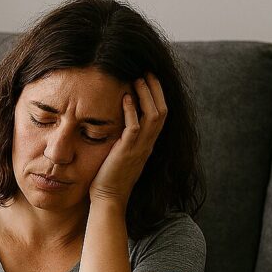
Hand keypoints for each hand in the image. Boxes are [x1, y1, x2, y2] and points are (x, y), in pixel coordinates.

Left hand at [89, 73, 167, 209]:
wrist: (109, 199)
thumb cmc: (110, 177)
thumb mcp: (122, 153)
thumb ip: (126, 138)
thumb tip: (120, 121)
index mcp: (148, 144)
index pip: (161, 115)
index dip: (158, 96)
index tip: (149, 79)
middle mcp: (148, 145)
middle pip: (162, 111)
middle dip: (156, 89)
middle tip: (146, 72)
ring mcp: (140, 148)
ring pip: (153, 116)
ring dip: (146, 95)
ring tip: (137, 79)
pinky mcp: (127, 152)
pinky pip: (135, 127)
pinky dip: (131, 110)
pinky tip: (125, 97)